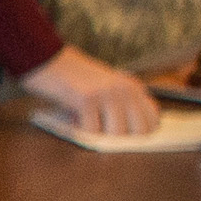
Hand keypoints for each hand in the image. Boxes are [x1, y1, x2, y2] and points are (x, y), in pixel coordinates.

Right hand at [24, 48, 158, 137]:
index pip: (153, 119)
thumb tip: (129, 136)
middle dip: (122, 140)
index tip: (125, 138)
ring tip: (87, 125)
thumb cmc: (74, 79)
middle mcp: (125, 89)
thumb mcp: (106, 88)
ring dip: (100, 136)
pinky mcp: (87, 99)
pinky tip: (73, 119)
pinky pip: (92, 130)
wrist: (47, 60)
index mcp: (133, 87)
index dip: (141, 134)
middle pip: (140, 131)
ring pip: (117, 133)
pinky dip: (81, 131)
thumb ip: (121, 106)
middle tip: (103, 136)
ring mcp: (107, 94)